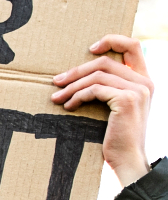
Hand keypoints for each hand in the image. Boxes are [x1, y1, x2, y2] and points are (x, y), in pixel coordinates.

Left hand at [52, 34, 151, 187]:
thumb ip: (110, 89)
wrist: (127, 158)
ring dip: (71, 86)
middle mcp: (144, 82)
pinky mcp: (127, 100)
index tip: (89, 49)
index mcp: (144, 80)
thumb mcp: (116, 108)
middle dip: (76, 70)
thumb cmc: (116, 136)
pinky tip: (67, 106)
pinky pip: (94, 90)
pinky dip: (77, 96)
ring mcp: (137, 90)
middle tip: (56, 81)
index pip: (133, 45)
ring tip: (55, 97)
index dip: (111, 40)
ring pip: (96, 75)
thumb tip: (80, 76)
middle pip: (105, 61)